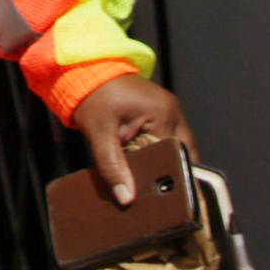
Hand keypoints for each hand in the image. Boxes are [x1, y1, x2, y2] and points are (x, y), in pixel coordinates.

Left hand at [73, 73, 195, 205]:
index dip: (169, 178)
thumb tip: (126, 198)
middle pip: (184, 154)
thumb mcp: (99, 134)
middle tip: (163, 195)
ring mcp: (170, 109)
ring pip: (180, 147)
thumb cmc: (91, 97)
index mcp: (163, 113)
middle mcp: (174, 110)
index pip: (177, 157)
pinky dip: (162, 151)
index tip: (164, 198)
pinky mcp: (162, 111)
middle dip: (174, 173)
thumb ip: (113, 166)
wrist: (84, 71)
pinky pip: (170, 137)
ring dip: (168, 162)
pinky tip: (150, 165)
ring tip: (156, 183)